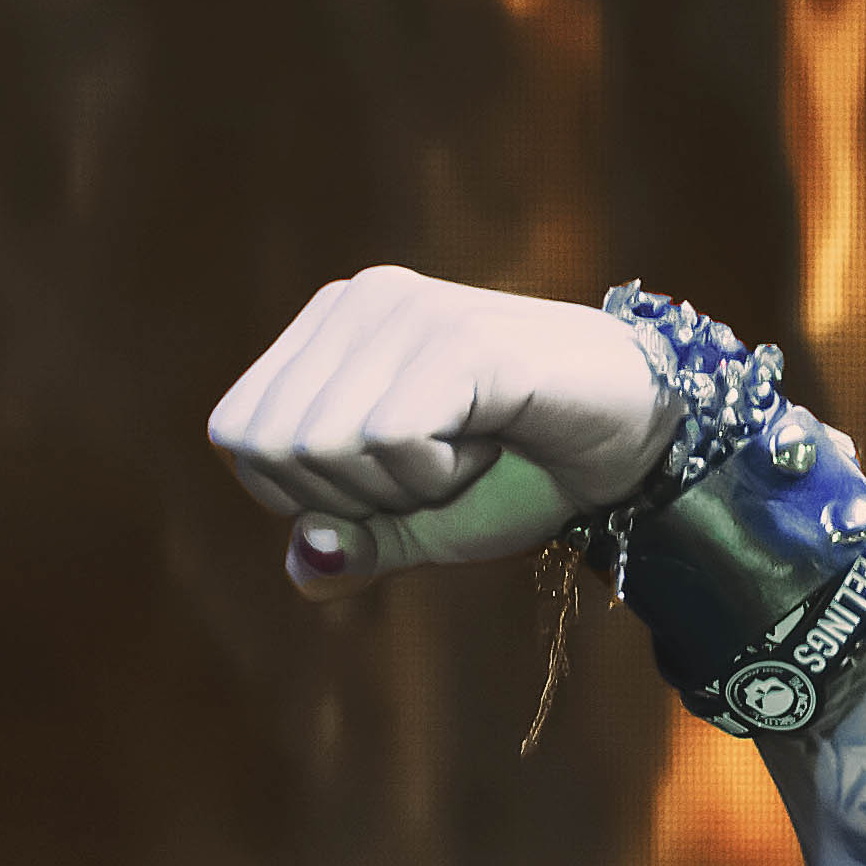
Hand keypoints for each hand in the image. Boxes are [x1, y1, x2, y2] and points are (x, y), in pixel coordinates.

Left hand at [207, 269, 675, 600]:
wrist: (628, 436)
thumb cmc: (516, 472)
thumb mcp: (411, 525)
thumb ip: (345, 545)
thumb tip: (306, 562)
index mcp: (325, 331)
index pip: (237, 436)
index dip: (298, 496)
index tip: (387, 479)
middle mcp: (356, 302)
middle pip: (271, 448)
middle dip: (347, 499)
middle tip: (431, 470)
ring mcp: (405, 310)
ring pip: (324, 446)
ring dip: (402, 488)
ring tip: (467, 449)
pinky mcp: (456, 337)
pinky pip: (393, 439)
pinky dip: (440, 475)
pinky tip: (491, 438)